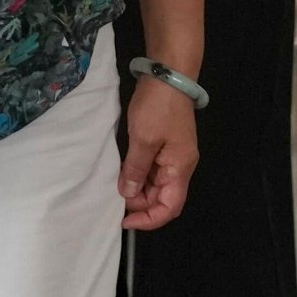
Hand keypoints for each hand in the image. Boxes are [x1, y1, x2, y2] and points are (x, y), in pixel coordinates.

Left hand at [119, 78, 199, 232]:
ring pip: (158, 186)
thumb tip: (128, 195)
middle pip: (164, 199)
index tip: (124, 220)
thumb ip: (135, 170)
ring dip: (138, 191)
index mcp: (180, 168)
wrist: (168, 76)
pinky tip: (124, 173)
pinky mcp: (166, 147)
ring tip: (117, 186)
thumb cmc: (158, 108)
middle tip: (115, 199)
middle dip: (141, 205)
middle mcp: (181, 166)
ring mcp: (174, 156)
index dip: (149, 219)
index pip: (171, 207)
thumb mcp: (142, 140)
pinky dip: (139, 177)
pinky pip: (154, 172)